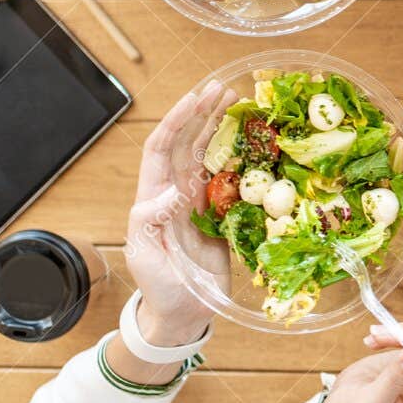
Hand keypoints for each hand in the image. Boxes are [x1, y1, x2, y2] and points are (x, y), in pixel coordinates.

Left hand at [123, 82, 234, 342]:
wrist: (182, 314)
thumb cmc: (158, 286)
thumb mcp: (144, 254)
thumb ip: (150, 221)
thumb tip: (169, 190)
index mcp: (153, 196)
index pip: (161, 147)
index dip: (177, 120)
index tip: (196, 98)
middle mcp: (176, 191)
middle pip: (189, 142)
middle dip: (204, 112)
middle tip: (225, 88)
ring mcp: (201, 201)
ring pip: (211, 155)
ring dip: (223, 128)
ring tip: (241, 103)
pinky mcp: (223, 214)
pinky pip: (235, 180)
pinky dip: (245, 158)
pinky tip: (258, 142)